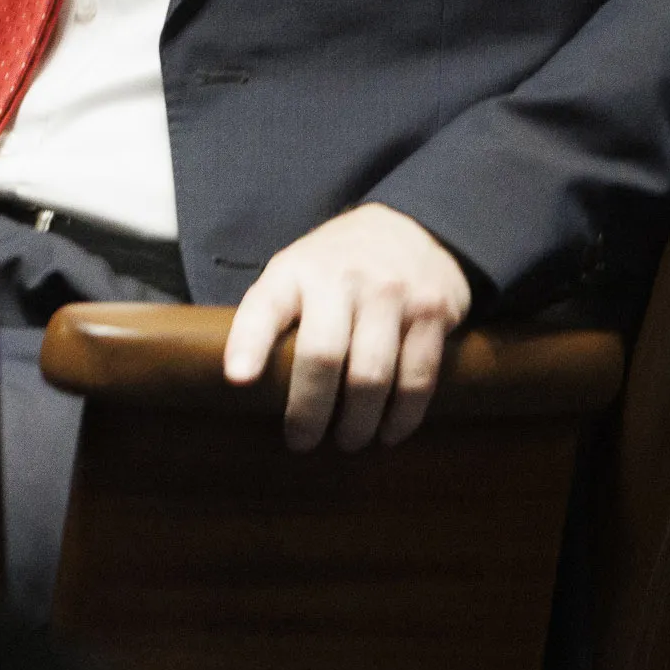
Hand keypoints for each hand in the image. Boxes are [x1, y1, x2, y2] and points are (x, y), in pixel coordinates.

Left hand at [222, 203, 471, 451]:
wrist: (412, 227)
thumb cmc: (339, 265)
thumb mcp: (297, 270)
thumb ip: (275, 314)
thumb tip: (246, 383)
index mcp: (296, 271)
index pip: (265, 307)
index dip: (249, 344)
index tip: (238, 379)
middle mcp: (342, 279)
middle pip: (322, 355)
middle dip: (309, 410)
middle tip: (302, 442)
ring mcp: (391, 295)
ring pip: (371, 375)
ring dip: (357, 422)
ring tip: (347, 442)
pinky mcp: (431, 314)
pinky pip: (419, 378)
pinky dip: (402, 417)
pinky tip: (388, 434)